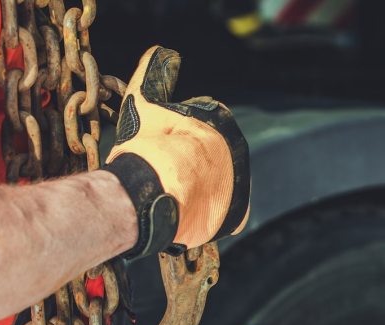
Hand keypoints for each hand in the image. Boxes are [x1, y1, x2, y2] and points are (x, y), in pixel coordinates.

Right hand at [104, 46, 250, 257]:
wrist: (156, 192)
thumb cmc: (149, 145)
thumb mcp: (144, 100)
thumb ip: (151, 73)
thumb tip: (158, 50)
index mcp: (221, 121)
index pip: (200, 123)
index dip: (177, 134)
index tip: (162, 144)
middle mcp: (237, 152)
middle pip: (208, 155)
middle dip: (188, 161)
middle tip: (164, 170)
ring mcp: (240, 184)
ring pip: (215, 183)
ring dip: (198, 186)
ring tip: (172, 191)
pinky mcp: (237, 214)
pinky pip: (223, 212)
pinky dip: (207, 211)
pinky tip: (187, 209)